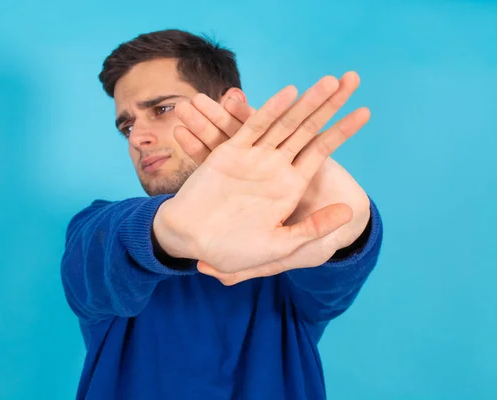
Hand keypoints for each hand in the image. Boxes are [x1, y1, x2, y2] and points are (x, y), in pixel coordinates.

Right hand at [173, 73, 370, 283]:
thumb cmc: (232, 248)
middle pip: (307, 128)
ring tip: (329, 80)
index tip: (365, 111)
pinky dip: (269, 110)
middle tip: (351, 78)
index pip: (321, 150)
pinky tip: (289, 93)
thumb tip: (350, 213)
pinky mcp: (230, 152)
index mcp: (290, 186)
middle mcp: (275, 167)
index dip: (343, 131)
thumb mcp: (279, 245)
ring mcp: (254, 157)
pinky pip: (252, 127)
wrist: (192, 240)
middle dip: (328, 104)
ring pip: (284, 122)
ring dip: (306, 101)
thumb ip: (313, 228)